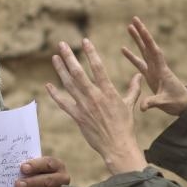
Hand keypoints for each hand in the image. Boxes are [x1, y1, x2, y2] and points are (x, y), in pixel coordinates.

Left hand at [15, 156, 69, 186]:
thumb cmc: (38, 175)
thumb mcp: (36, 169)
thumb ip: (27, 168)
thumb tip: (12, 170)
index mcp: (57, 165)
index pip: (48, 164)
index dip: (36, 166)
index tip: (23, 168)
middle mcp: (63, 179)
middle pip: (48, 181)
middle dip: (32, 183)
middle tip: (17, 186)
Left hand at [46, 39, 147, 173]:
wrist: (117, 145)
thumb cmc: (125, 126)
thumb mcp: (130, 105)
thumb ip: (133, 89)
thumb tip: (139, 76)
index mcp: (108, 91)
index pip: (98, 67)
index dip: (90, 53)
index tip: (84, 41)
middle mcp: (94, 96)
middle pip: (79, 72)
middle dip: (69, 57)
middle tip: (61, 44)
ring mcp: (84, 106)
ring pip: (69, 84)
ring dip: (60, 70)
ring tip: (54, 58)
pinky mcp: (77, 116)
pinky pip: (63, 103)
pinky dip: (55, 94)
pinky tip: (48, 85)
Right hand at [121, 16, 186, 115]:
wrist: (183, 105)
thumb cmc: (177, 102)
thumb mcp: (164, 102)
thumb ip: (153, 103)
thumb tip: (142, 107)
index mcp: (161, 70)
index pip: (154, 51)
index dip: (147, 39)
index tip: (141, 27)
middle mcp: (157, 66)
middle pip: (148, 46)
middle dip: (142, 33)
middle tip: (134, 19)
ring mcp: (153, 70)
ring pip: (143, 51)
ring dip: (136, 39)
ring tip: (129, 27)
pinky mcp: (150, 75)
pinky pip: (139, 63)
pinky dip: (131, 56)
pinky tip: (123, 48)